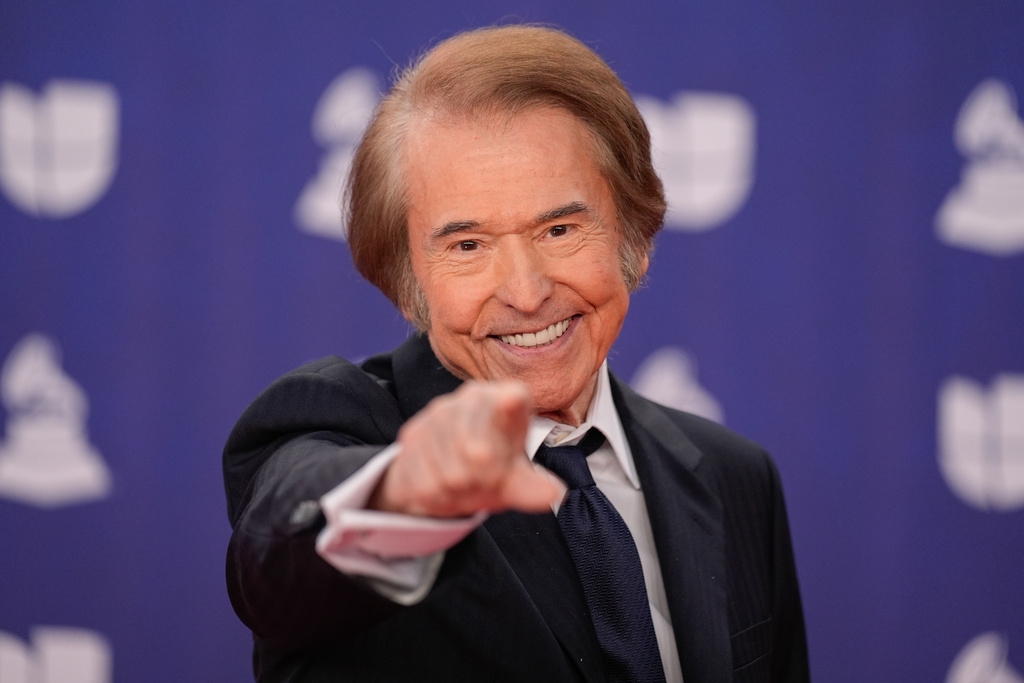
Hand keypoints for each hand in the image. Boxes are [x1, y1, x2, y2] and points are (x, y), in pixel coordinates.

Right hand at [367, 381, 563, 516]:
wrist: (440, 476)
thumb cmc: (490, 471)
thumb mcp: (515, 480)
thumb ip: (531, 486)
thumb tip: (556, 495)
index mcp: (510, 398)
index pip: (513, 400)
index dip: (509, 418)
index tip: (509, 413)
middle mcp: (473, 396)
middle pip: (480, 453)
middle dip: (483, 482)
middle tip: (485, 483)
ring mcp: (439, 411)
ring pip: (452, 473)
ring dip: (459, 493)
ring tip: (463, 484)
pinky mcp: (413, 432)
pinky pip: (427, 480)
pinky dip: (437, 496)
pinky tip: (440, 483)